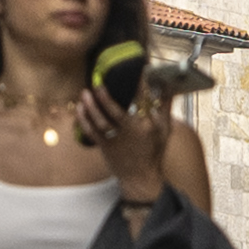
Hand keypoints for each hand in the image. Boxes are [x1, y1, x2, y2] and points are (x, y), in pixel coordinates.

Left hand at [94, 80, 207, 208]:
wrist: (140, 178)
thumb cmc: (153, 153)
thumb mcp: (164, 131)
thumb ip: (165, 109)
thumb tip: (168, 88)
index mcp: (144, 127)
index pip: (141, 102)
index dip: (138, 85)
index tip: (136, 70)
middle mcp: (128, 133)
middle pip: (114, 113)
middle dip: (104, 99)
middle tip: (97, 85)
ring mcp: (114, 141)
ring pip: (99, 122)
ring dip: (90, 107)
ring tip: (85, 93)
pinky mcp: (104, 146)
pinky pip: (91, 131)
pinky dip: (83, 119)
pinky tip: (80, 108)